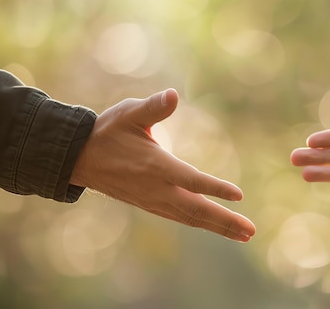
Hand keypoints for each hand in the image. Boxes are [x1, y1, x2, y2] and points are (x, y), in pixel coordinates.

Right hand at [70, 89, 255, 241]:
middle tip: (251, 230)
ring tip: (244, 234)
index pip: (190, 180)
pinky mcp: (151, 205)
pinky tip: (217, 226)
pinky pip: (181, 217)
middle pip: (196, 209)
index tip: (239, 195)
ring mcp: (154, 200)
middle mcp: (157, 188)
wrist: (79, 158)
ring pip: (191, 218)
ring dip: (218, 227)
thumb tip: (172, 94)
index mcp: (155, 165)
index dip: (215, 188)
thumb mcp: (129, 113)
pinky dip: (201, 223)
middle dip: (225, 221)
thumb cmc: (108, 131)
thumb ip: (153, 107)